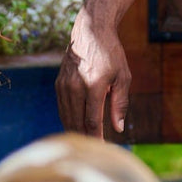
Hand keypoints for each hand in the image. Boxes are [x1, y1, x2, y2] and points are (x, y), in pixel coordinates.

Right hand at [55, 8, 130, 137]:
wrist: (90, 32)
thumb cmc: (111, 54)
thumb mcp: (123, 77)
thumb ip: (120, 103)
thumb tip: (118, 128)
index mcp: (93, 85)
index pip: (92, 120)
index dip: (97, 137)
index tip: (102, 148)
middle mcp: (75, 87)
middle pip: (77, 122)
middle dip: (85, 137)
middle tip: (95, 149)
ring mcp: (64, 86)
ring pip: (67, 117)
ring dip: (76, 131)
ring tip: (86, 142)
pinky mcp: (58, 84)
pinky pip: (62, 108)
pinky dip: (69, 120)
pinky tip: (77, 127)